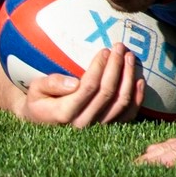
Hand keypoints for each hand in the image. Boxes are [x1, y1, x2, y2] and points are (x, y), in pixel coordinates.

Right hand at [19, 44, 142, 127]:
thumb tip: (75, 83)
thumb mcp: (36, 89)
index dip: (99, 67)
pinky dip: (137, 98)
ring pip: (120, 103)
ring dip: (128, 77)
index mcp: (64, 114)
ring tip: (129, 57)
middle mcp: (82, 124)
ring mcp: (97, 128)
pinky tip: (139, 80)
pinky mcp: (108, 129)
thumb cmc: (39, 100)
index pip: (89, 88)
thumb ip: (51, 84)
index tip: (104, 50)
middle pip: (107, 92)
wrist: (42, 121)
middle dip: (116, 66)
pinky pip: (128, 115)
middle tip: (119, 47)